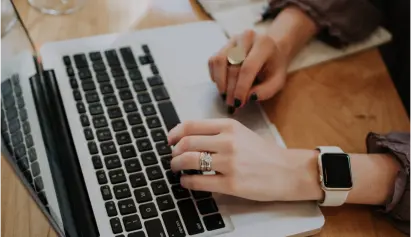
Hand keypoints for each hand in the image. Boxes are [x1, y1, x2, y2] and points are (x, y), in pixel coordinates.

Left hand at [167, 119, 317, 201]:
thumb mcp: (242, 133)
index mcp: (229, 126)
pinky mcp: (231, 184)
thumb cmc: (264, 153)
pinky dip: (186, 182)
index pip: (192, 125)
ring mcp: (229, 163)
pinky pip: (199, 181)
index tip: (169, 139)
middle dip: (174, 152)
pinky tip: (186, 182)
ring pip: (189, 161)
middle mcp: (228, 142)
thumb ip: (218, 132)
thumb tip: (188, 137)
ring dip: (176, 165)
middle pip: (186, 143)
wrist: (288, 171)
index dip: (175, 132)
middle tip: (172, 157)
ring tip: (177, 168)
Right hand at [208, 30, 287, 112]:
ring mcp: (233, 40)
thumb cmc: (273, 68)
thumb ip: (266, 91)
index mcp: (264, 44)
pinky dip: (215, 76)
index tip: (238, 103)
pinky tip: (223, 85)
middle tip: (232, 104)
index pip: (248, 67)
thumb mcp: (277, 81)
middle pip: (232, 66)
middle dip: (231, 89)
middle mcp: (247, 38)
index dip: (241, 87)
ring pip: (219, 62)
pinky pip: (213, 61)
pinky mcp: (223, 46)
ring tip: (225, 96)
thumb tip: (249, 96)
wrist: (270, 51)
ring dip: (220, 82)